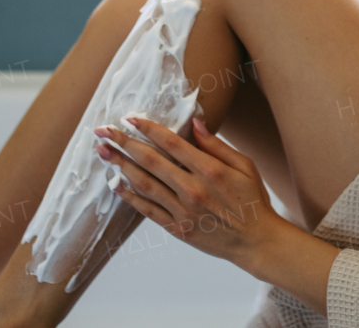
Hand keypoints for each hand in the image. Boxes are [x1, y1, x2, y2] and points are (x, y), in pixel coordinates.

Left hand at [94, 117, 289, 269]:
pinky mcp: (178, 229)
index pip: (171, 142)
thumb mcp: (244, 165)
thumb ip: (217, 145)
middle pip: (150, 161)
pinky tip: (117, 184)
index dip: (147, 128)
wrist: (256, 241)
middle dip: (124, 143)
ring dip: (120, 166)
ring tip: (103, 152)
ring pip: (144, 184)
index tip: (130, 118)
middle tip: (103, 131)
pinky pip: (148, 210)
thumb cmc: (252, 200)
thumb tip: (196, 122)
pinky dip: (130, 197)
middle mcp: (192, 189)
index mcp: (210, 170)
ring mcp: (183, 211)